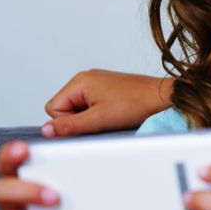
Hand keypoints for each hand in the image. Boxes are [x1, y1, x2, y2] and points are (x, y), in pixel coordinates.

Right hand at [43, 69, 169, 136]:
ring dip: (91, 118)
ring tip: (112, 117)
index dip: (67, 122)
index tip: (89, 123)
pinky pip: (93, 106)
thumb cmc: (136, 103)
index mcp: (79, 81)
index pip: (53, 108)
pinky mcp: (108, 90)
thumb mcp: (99, 119)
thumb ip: (70, 126)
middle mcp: (86, 79)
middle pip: (65, 108)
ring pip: (80, 109)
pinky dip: (101, 114)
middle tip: (102, 121)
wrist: (163, 98)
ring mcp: (98, 83)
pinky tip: (116, 114)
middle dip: (80, 120)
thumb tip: (47, 130)